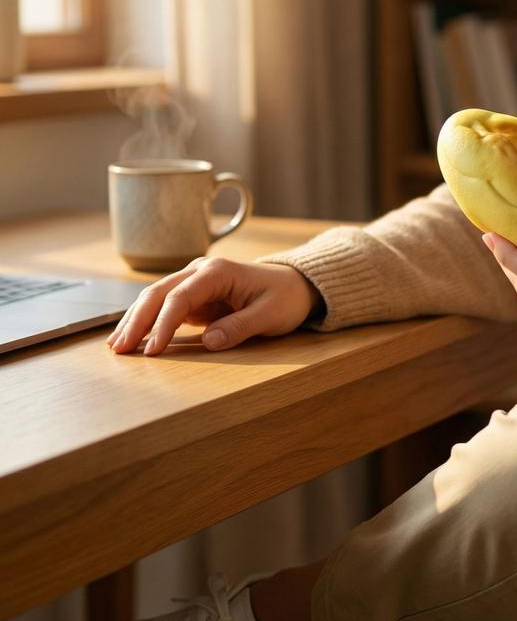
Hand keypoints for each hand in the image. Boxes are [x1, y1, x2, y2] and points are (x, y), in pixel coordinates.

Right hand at [106, 257, 323, 356]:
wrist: (295, 285)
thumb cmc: (285, 298)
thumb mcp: (270, 314)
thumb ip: (240, 326)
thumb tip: (210, 341)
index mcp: (217, 271)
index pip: (180, 297)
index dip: (163, 324)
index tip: (153, 350)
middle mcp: (200, 271)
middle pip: (158, 293)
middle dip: (137, 321)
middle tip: (120, 349)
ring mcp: (195, 282)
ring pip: (156, 298)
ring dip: (136, 321)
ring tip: (117, 346)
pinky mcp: (195, 296)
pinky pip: (165, 307)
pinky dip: (148, 322)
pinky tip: (133, 338)